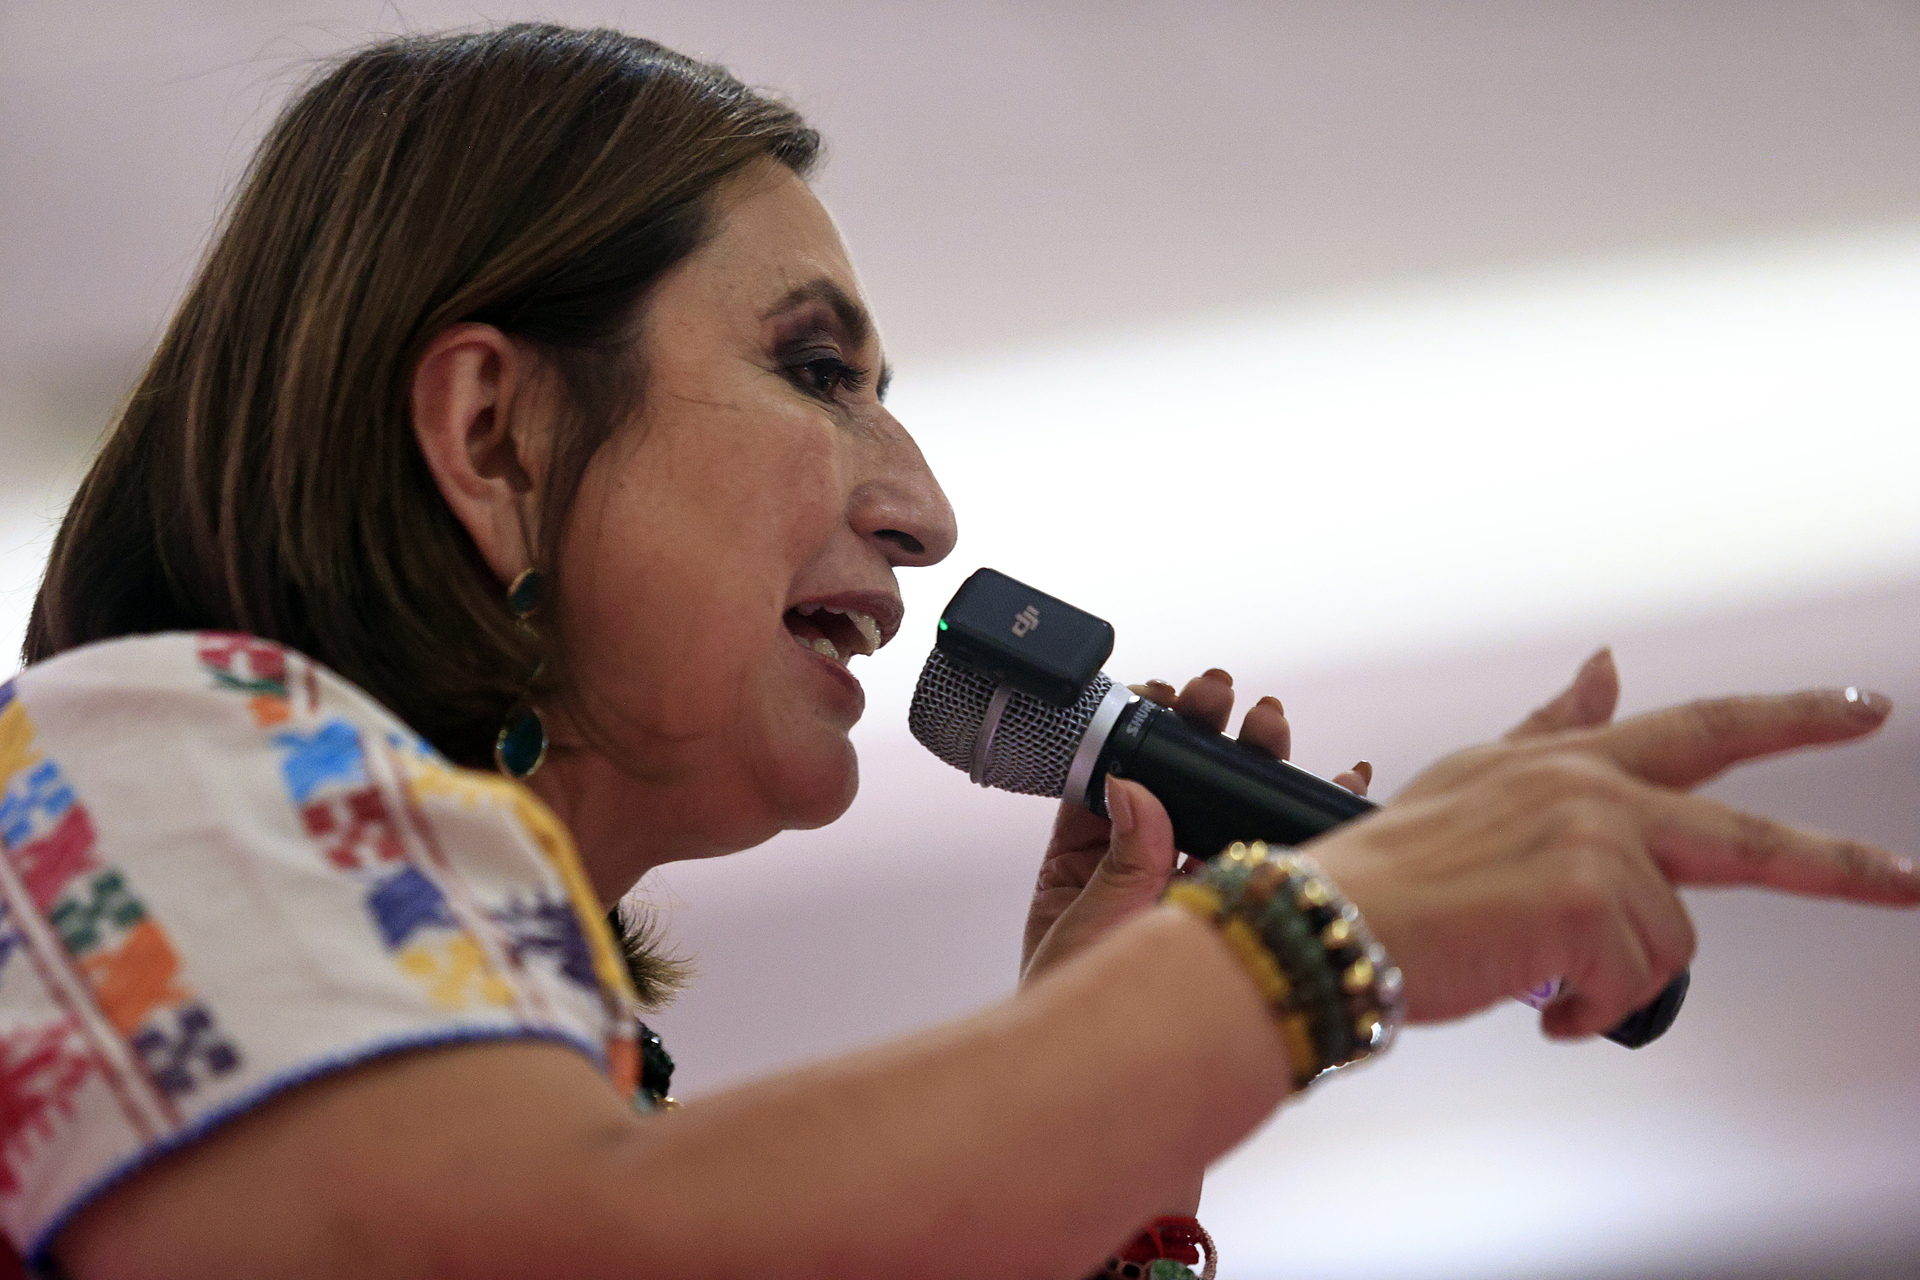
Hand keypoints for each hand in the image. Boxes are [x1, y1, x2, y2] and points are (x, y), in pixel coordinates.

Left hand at [1020, 669, 1371, 985]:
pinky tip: (1342, 774)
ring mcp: (1199, 891)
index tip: (1162, 695)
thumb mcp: (1088, 932)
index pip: (1116, 776)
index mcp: (1088, 862)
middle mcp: (1146, 870)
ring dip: (1258, 761)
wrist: (1124, 1101)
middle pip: (1180, 782)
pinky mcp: (1247, 916)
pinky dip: (1315, 813)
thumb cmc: (1083, 1020)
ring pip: (1232, 809)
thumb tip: (1131, 788)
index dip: (1141, 732)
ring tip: (1270, 724)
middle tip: (1222, 696)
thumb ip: (1119, 864)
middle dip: (1207, 734)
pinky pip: (1283, 857)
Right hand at [1307, 650, 1919, 1037]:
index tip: (1857, 710)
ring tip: (1534, 972)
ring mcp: (1595, 836)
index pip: (1692, 727)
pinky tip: (1536, 997)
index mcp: (1563, 762)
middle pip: (1745, 826)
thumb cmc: (1389, 872)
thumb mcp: (1470, 781)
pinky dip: (1586, 1011)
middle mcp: (1588, 787)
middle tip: (1912, 881)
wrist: (1330, 921)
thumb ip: (1548, 731)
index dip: (1785, 719)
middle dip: (1842, 862)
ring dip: (1607, 979)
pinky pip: (1636, 984)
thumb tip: (1603, 668)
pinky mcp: (1592, 897)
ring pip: (1668, 942)